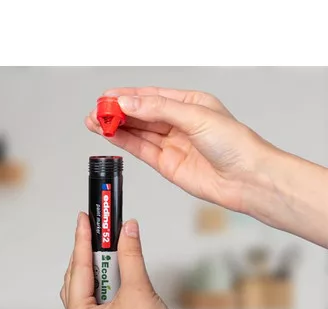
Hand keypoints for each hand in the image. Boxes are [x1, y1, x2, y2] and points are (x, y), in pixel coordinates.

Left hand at [60, 212, 178, 308]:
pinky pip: (96, 295)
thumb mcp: (139, 292)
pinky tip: (114, 270)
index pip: (79, 267)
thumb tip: (128, 232)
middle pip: (78, 275)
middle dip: (89, 250)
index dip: (82, 239)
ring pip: (87, 286)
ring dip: (98, 265)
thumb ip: (131, 257)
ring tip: (108, 246)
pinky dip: (104, 278)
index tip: (84, 219)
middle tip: (98, 228)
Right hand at [85, 86, 274, 213]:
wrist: (246, 179)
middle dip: (117, 112)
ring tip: (95, 121)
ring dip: (116, 127)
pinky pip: (141, 149)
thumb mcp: (196, 116)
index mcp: (189, 104)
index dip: (127, 95)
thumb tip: (128, 102)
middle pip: (141, 114)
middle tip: (96, 111)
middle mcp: (179, 123)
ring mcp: (172, 144)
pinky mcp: (167, 164)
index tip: (106, 96)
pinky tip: (110, 134)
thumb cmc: (234, 144)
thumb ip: (159, 109)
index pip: (151, 96)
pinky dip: (124, 142)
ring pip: (138, 132)